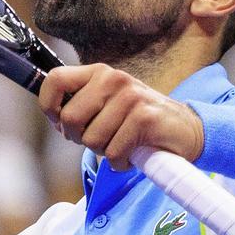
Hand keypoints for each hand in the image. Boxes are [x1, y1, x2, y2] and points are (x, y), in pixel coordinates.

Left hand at [38, 64, 203, 170]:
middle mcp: (113, 79)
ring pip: (91, 139)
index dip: (49, 106)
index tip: (60, 123)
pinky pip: (113, 152)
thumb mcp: (107, 105)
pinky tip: (133, 153)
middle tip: (101, 138)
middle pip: (69, 118)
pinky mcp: (144, 118)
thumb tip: (54, 117)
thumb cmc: (138, 122)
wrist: (186, 129)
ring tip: (122, 143)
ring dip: (104, 151)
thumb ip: (81, 106)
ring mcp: (130, 97)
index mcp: (99, 73)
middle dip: (80, 138)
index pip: (55, 79)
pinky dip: (120, 162)